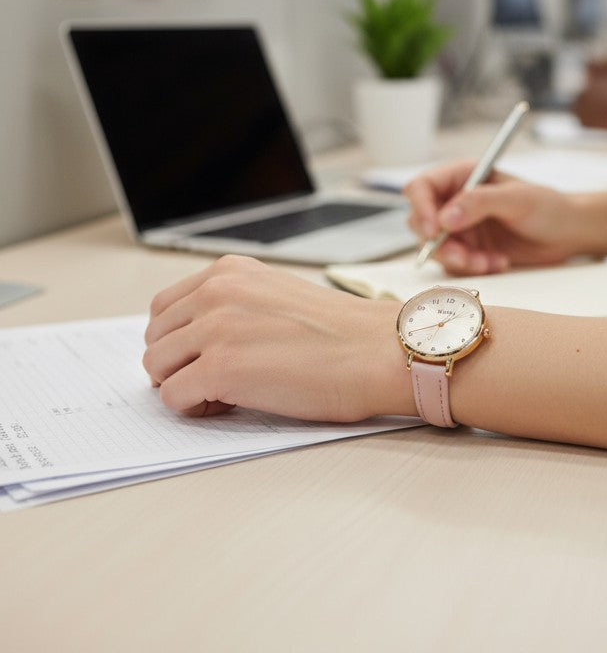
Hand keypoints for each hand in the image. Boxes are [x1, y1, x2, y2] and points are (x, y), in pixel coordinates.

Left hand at [143, 255, 410, 420]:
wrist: (377, 351)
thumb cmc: (340, 332)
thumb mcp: (275, 294)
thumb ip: (232, 303)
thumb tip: (195, 337)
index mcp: (229, 271)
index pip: (165, 307)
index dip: (181, 339)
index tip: (206, 356)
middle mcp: (216, 292)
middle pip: (156, 338)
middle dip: (178, 364)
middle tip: (215, 379)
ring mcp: (215, 329)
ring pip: (157, 367)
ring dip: (183, 386)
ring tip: (225, 393)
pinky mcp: (220, 368)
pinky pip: (173, 398)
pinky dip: (194, 409)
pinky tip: (231, 405)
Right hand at [405, 160, 583, 275]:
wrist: (568, 233)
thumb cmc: (548, 206)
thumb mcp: (517, 199)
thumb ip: (480, 202)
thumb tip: (445, 218)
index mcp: (462, 176)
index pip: (422, 187)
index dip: (421, 208)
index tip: (435, 231)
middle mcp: (455, 200)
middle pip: (421, 222)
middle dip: (439, 244)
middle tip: (464, 257)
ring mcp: (461, 227)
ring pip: (436, 248)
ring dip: (459, 260)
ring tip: (488, 262)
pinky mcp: (470, 249)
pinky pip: (455, 264)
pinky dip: (473, 268)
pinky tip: (497, 262)